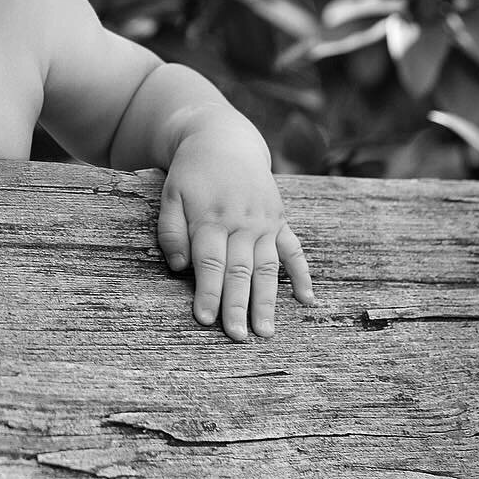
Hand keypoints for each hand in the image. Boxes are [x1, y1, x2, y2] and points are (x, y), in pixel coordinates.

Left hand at [156, 130, 313, 340]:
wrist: (224, 140)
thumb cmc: (191, 173)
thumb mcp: (171, 194)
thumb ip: (171, 230)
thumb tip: (180, 267)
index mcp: (210, 218)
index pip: (210, 263)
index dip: (208, 292)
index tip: (205, 320)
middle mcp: (241, 223)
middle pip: (240, 270)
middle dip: (238, 306)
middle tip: (238, 338)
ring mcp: (264, 223)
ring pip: (268, 268)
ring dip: (268, 301)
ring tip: (267, 332)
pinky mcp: (280, 220)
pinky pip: (295, 250)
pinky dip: (302, 274)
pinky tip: (307, 300)